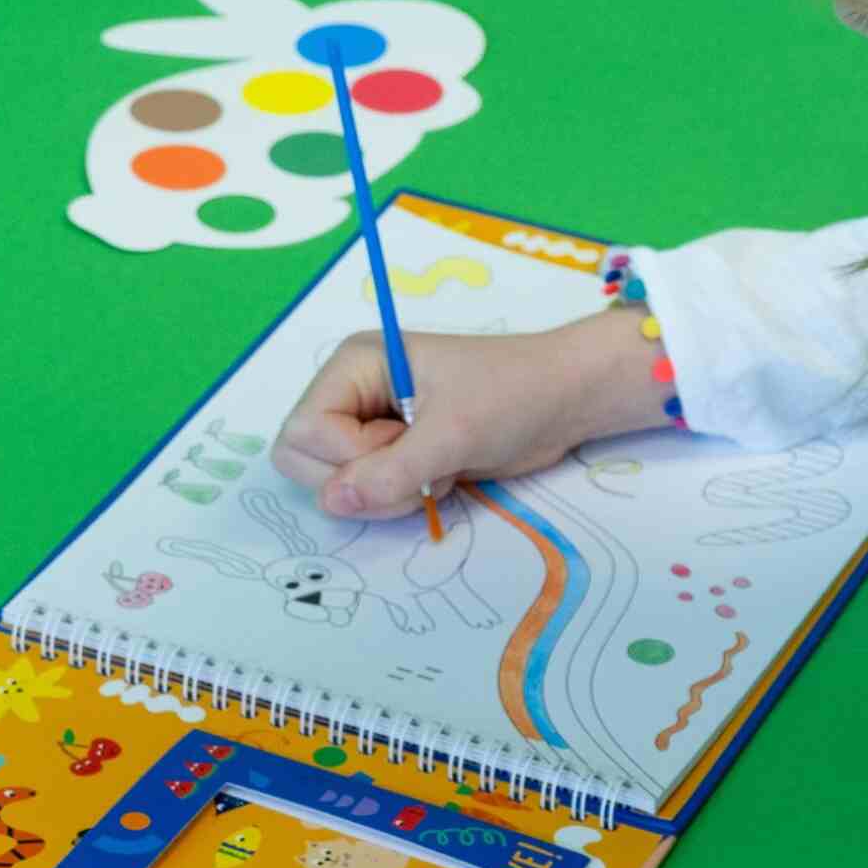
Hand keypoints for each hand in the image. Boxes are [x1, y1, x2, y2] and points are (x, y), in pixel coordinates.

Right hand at [270, 314, 660, 521]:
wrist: (564, 401)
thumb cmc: (511, 396)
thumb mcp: (452, 434)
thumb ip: (390, 472)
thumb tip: (332, 502)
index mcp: (354, 366)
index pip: (303, 431)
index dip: (346, 456)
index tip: (401, 445)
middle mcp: (352, 393)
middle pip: (305, 461)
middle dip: (362, 480)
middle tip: (418, 466)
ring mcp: (371, 426)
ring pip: (337, 486)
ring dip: (386, 494)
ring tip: (436, 469)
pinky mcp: (394, 454)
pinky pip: (369, 495)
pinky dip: (401, 499)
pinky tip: (441, 476)